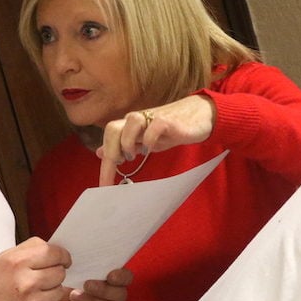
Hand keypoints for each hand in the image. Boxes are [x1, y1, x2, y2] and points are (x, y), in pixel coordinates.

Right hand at [0, 237, 71, 300]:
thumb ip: (25, 252)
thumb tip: (47, 247)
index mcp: (15, 261)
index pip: (53, 252)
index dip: (62, 256)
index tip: (63, 259)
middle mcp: (25, 280)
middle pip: (59, 271)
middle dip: (55, 273)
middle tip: (45, 277)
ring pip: (60, 290)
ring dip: (51, 291)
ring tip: (35, 293)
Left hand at [48, 267, 132, 300]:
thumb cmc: (60, 281)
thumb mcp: (67, 268)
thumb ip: (76, 259)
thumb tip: (76, 249)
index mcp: (111, 280)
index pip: (126, 277)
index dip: (122, 277)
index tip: (110, 275)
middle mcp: (114, 298)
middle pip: (121, 295)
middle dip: (104, 290)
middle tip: (86, 284)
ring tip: (73, 296)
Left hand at [97, 94, 215, 185]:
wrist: (200, 115)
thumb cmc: (170, 129)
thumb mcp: (144, 141)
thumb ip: (124, 146)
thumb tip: (100, 153)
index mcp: (129, 126)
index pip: (109, 142)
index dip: (105, 164)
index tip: (103, 186)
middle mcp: (137, 121)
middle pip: (112, 128)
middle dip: (110, 150)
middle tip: (117, 167)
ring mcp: (151, 118)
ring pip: (130, 122)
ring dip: (127, 142)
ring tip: (131, 157)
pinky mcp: (167, 120)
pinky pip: (154, 126)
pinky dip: (148, 139)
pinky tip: (149, 151)